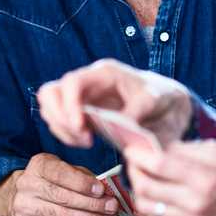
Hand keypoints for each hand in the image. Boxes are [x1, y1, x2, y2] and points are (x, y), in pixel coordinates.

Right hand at [0, 153, 119, 215]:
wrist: (21, 195)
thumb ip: (83, 176)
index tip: (101, 190)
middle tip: (112, 207)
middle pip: (63, 198)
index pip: (60, 174)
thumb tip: (106, 189)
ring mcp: (25, 207)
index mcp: (38, 165)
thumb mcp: (65, 169)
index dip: (82, 183)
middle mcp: (27, 185)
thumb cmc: (52, 180)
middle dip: (92, 204)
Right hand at [38, 58, 192, 148]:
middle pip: (51, 92)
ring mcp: (81, 95)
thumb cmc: (160, 97)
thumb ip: (138, 110)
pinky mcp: (79, 110)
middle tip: (83, 139)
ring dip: (60, 127)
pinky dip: (65, 133)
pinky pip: (58, 119)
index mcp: (105, 73)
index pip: (72, 82)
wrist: (166, 104)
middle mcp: (88, 81)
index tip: (82, 129)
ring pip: (50, 105)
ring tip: (85, 142)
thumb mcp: (155, 101)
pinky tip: (84, 142)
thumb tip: (119, 127)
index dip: (69, 106)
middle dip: (59, 119)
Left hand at [124, 140, 215, 215]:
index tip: (132, 147)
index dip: (139, 155)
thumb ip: (182, 150)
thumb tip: (153, 148)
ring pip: (146, 208)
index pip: (159, 166)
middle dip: (134, 171)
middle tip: (134, 161)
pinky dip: (150, 207)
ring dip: (138, 190)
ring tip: (142, 177)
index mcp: (205, 177)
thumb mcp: (215, 151)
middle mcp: (196, 203)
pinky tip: (154, 195)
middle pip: (146, 188)